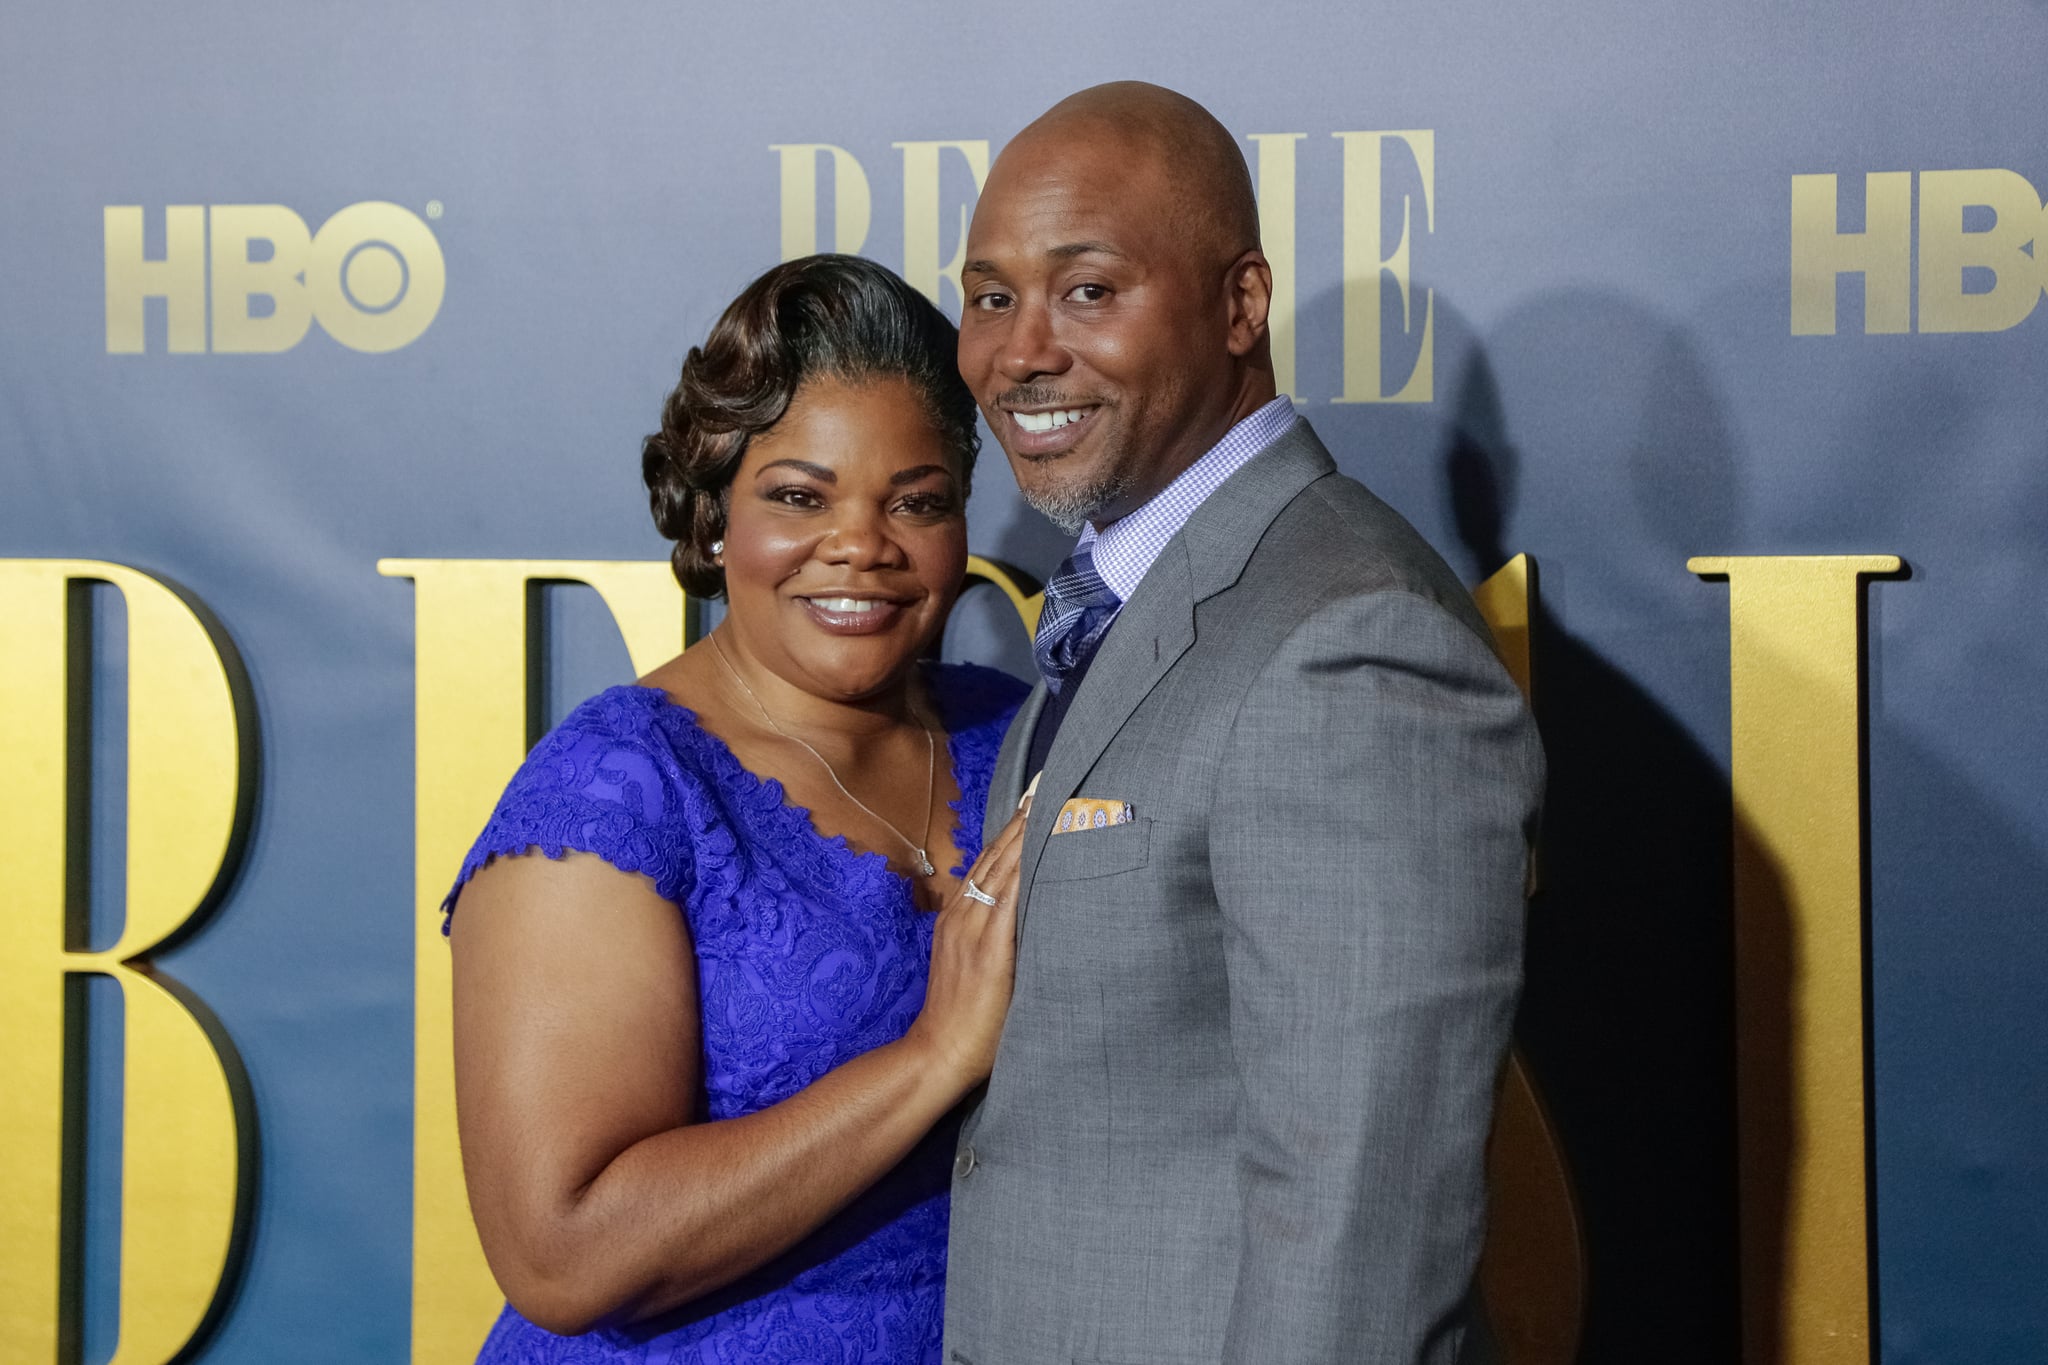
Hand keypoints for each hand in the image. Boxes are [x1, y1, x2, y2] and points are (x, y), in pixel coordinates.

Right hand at [905, 801, 1029, 1091]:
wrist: (937, 1054)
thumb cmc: (963, 1020)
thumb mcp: (971, 966)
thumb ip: (990, 939)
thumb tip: (1023, 920)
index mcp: (958, 916)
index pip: (988, 860)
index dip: (1012, 827)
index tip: (1035, 796)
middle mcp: (963, 915)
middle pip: (997, 854)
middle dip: (1024, 817)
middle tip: (1049, 782)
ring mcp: (974, 930)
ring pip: (1004, 868)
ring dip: (1028, 832)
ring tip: (1052, 800)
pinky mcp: (990, 951)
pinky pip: (1011, 900)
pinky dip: (1027, 871)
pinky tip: (1045, 849)